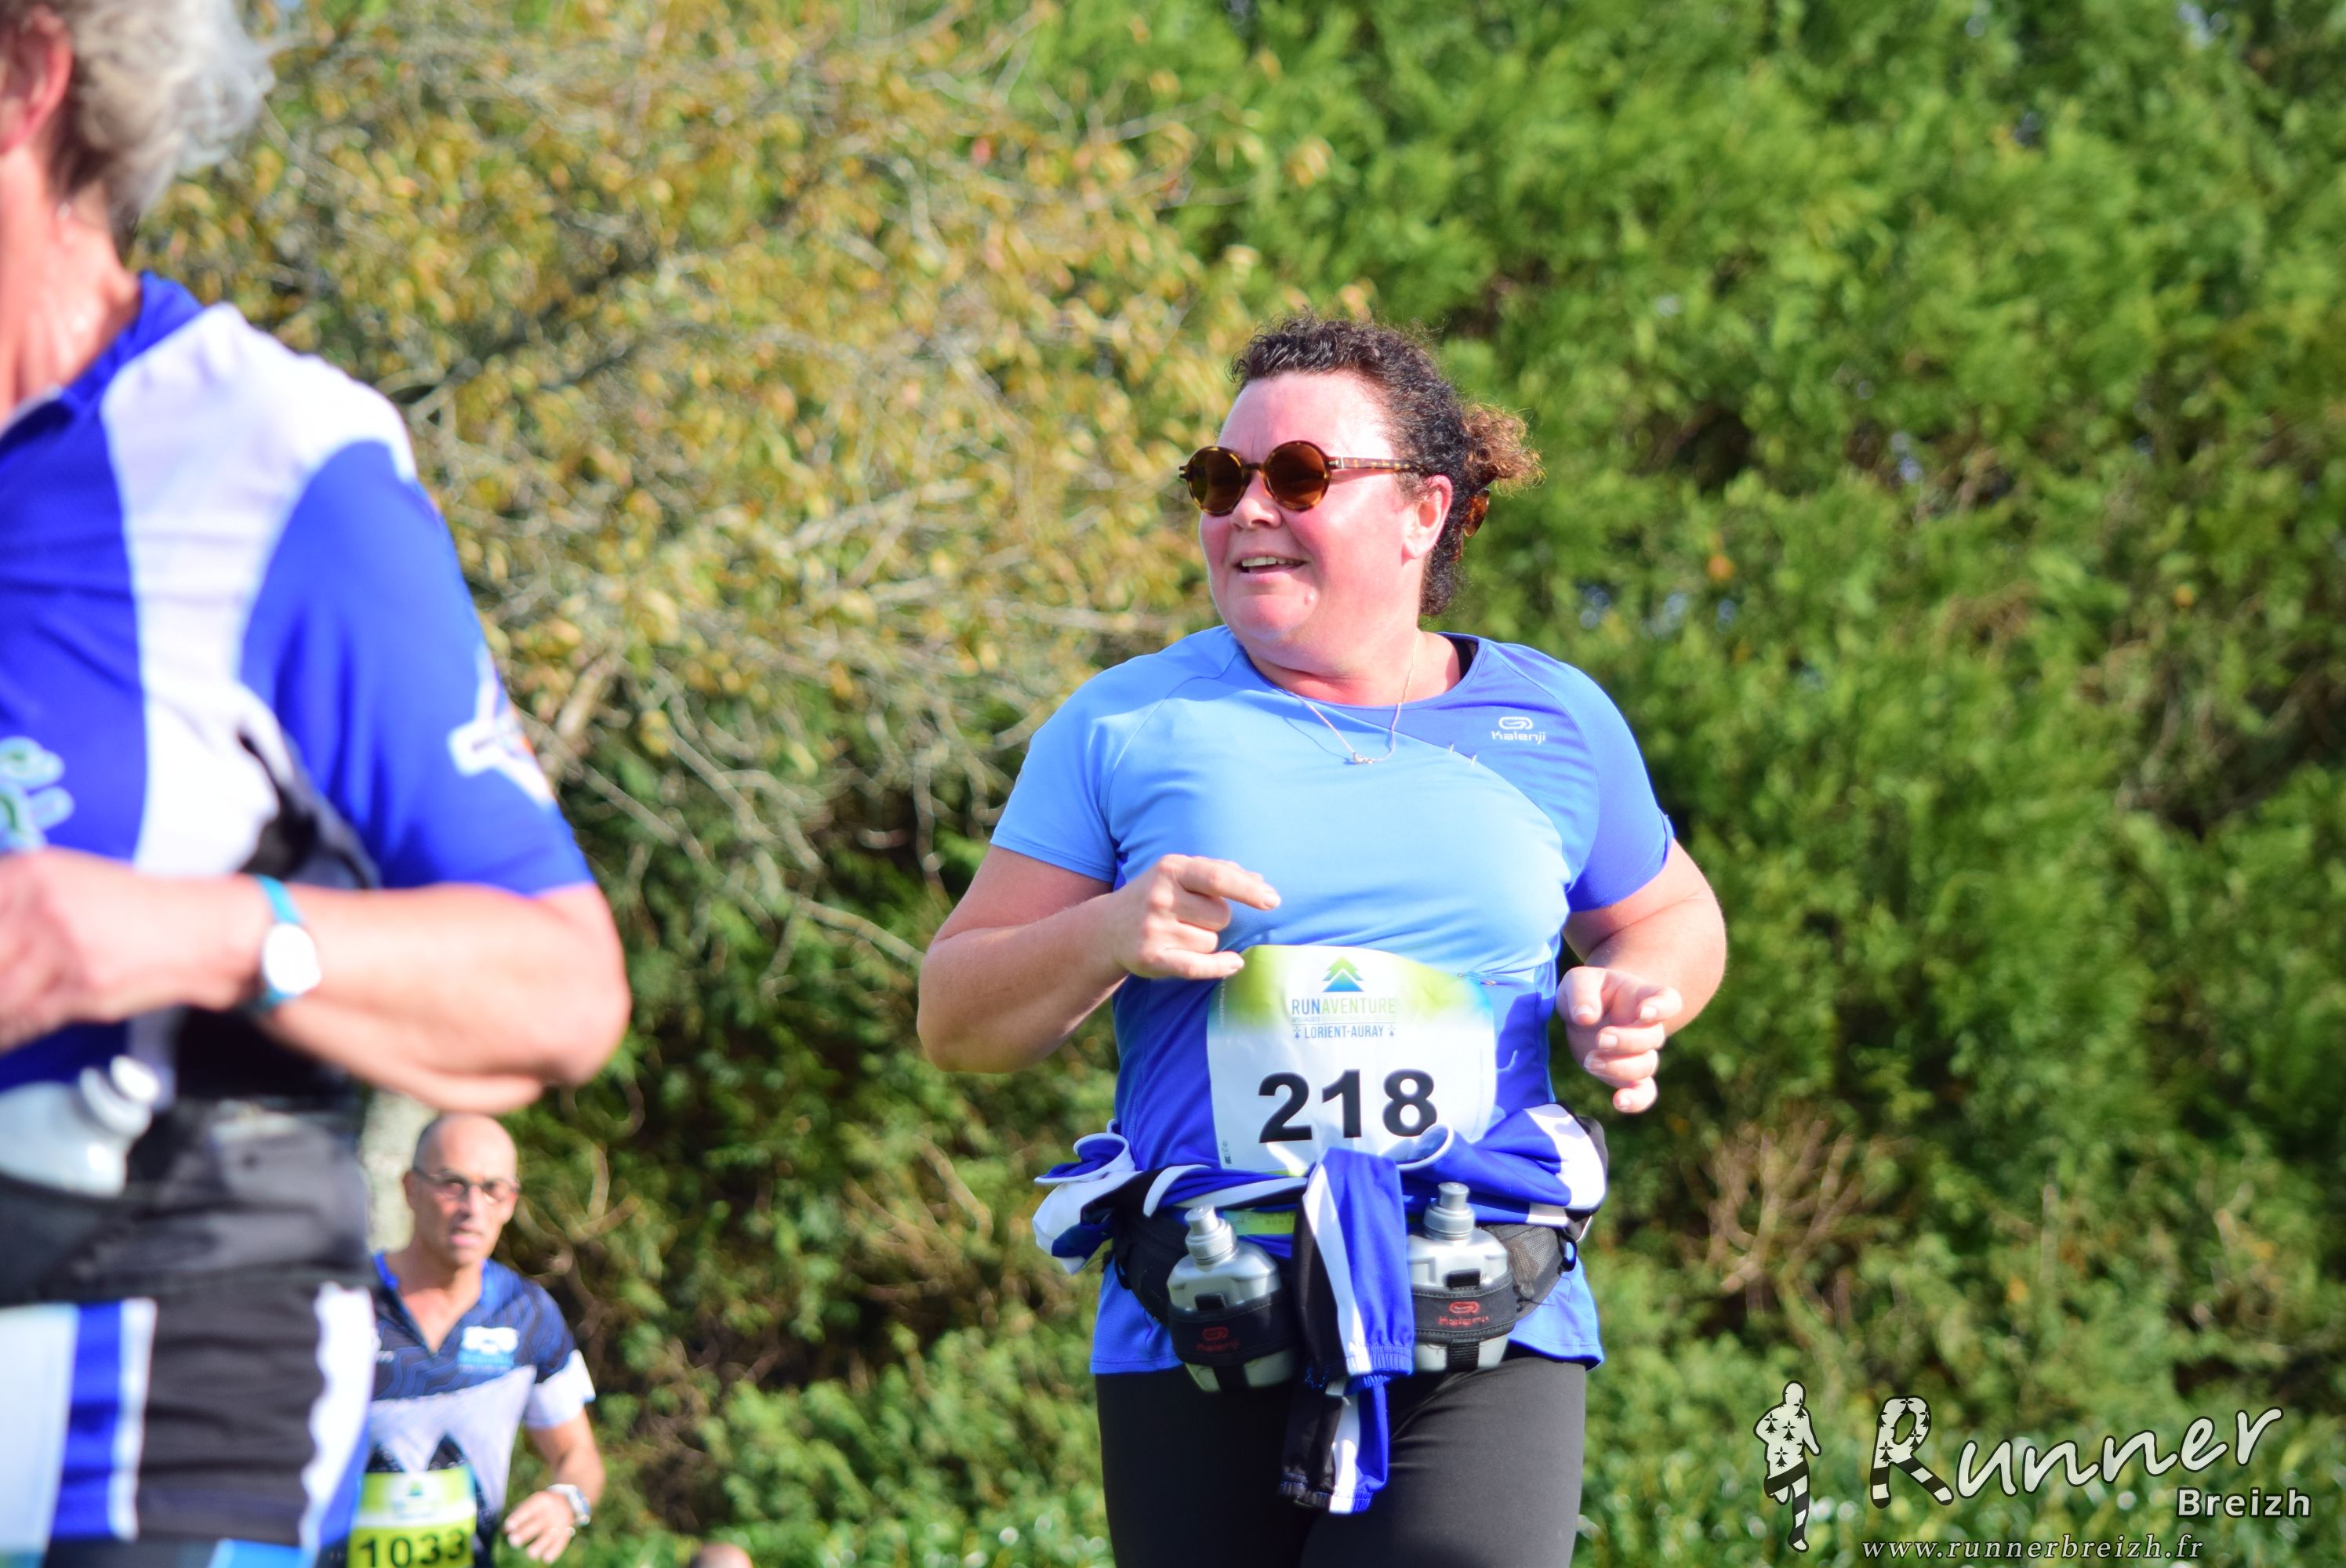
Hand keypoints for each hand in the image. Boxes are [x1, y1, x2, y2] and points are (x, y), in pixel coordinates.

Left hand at [0, 850, 262, 1049]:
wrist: (195, 930)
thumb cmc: (127, 906)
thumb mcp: (64, 879)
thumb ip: (12, 895)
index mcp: (32, 873)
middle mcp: (43, 907)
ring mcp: (63, 950)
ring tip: (1, 1010)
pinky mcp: (83, 989)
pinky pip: (24, 1019)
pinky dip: (5, 1033)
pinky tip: (2, 1033)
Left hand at [502, 1489, 581, 1562]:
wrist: (568, 1501)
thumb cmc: (540, 1506)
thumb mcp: (532, 1503)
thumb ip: (518, 1514)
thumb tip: (505, 1530)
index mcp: (541, 1501)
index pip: (528, 1508)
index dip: (518, 1517)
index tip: (508, 1526)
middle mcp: (551, 1511)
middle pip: (537, 1522)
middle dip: (525, 1532)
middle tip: (513, 1541)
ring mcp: (560, 1522)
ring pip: (549, 1534)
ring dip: (540, 1545)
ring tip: (530, 1554)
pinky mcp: (566, 1532)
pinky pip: (561, 1542)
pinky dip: (554, 1551)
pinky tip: (546, 1558)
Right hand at [1095, 854, 1279, 981]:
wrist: (1108, 927)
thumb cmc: (1157, 895)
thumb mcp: (1180, 872)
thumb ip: (1220, 871)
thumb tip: (1261, 882)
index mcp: (1170, 868)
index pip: (1217, 877)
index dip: (1249, 889)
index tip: (1273, 901)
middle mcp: (1159, 897)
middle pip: (1220, 915)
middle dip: (1218, 919)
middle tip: (1196, 916)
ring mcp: (1153, 929)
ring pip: (1211, 942)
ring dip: (1207, 941)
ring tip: (1182, 933)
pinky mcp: (1151, 958)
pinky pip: (1197, 966)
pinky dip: (1219, 966)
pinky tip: (1233, 963)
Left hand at [1560, 965, 1683, 1113]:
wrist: (1586, 1012)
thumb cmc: (1587, 992)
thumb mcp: (1579, 980)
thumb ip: (1581, 992)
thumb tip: (1585, 1018)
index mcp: (1642, 997)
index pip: (1668, 1000)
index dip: (1661, 1008)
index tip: (1643, 1012)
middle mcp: (1647, 1027)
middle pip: (1653, 1037)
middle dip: (1627, 1040)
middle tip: (1600, 1038)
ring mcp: (1639, 1053)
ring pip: (1646, 1065)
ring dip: (1619, 1067)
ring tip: (1590, 1061)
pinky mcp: (1627, 1075)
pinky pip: (1644, 1093)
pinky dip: (1636, 1100)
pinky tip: (1619, 1102)